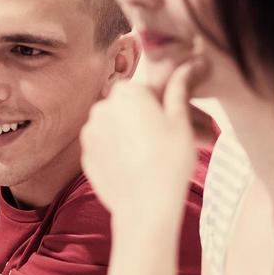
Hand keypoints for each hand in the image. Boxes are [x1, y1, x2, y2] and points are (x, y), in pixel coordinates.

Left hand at [81, 58, 202, 226]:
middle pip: (130, 109)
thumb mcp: (180, 122)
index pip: (148, 89)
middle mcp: (101, 108)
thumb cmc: (168, 162)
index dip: (166, 105)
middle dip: (148, 120)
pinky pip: (107, 148)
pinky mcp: (86, 158)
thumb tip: (188, 66)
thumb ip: (179, 90)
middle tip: (170, 141)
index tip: (178, 121)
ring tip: (154, 158)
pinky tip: (137, 169)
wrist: (145, 208)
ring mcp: (90, 134)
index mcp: (125, 93)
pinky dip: (120, 154)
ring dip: (133, 136)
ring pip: (117, 128)